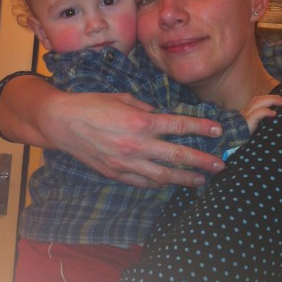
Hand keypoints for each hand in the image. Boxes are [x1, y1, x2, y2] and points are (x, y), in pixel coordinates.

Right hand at [40, 91, 227, 188]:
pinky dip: (158, 183)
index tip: (218, 130)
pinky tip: (169, 183)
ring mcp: (127, 163)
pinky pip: (143, 182)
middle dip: (202, 160)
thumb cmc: (91, 105)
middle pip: (178, 154)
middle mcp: (137, 144)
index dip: (201, 127)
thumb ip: (144, 108)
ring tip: (201, 180)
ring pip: (164, 175)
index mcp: (141, 121)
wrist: (61, 123)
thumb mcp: (121, 98)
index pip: (179, 125)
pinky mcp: (116, 174)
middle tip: (220, 165)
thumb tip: (159, 115)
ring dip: (185, 178)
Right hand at [239, 94, 281, 133]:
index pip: (257, 100)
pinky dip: (266, 112)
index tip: (280, 99)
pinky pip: (256, 114)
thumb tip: (274, 117)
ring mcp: (245, 117)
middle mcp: (245, 112)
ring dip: (271, 100)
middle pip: (258, 99)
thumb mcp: (254, 128)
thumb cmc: (245, 137)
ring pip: (257, 103)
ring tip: (281, 103)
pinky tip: (273, 113)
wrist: (234, 144)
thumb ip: (260, 121)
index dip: (268, 98)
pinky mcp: (247, 123)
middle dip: (272, 97)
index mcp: (247, 113)